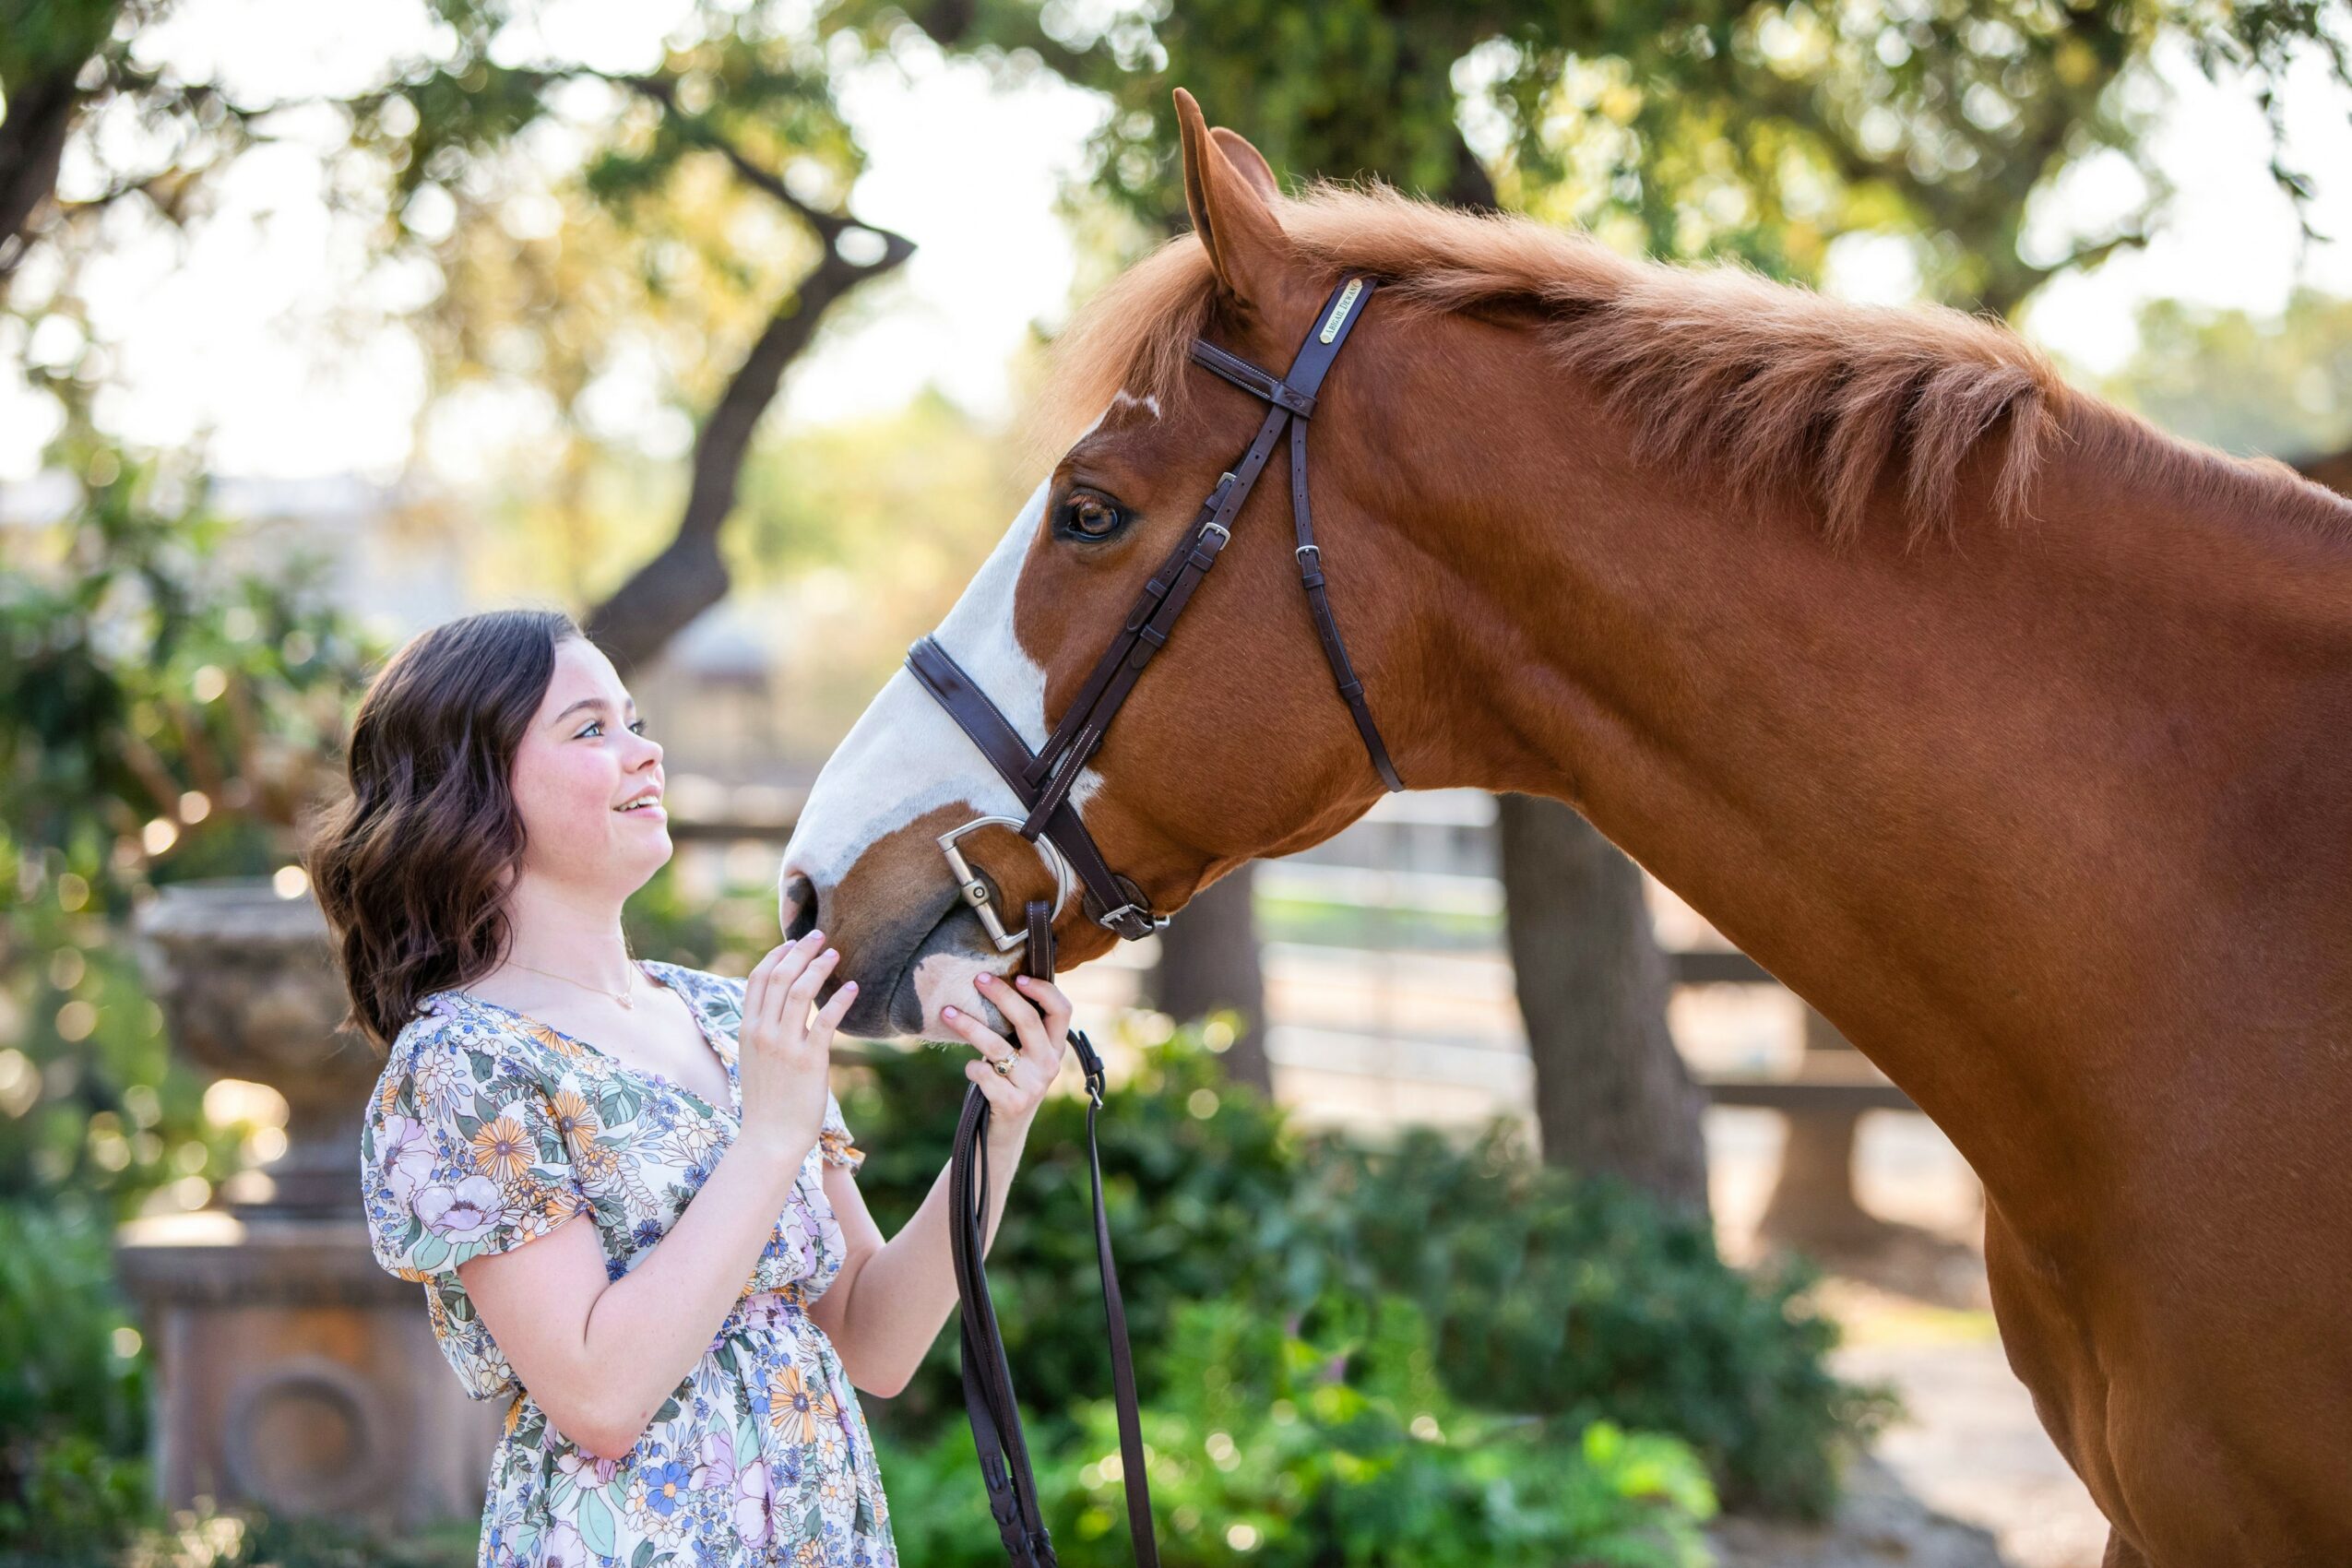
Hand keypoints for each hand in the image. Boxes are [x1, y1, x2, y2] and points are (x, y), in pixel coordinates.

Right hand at [735, 931, 854, 1165]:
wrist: (769, 1138)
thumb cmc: (767, 1102)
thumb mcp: (755, 1060)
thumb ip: (764, 1033)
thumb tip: (781, 1010)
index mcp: (747, 1030)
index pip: (757, 980)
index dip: (776, 955)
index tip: (793, 942)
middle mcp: (762, 1033)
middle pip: (778, 977)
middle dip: (800, 951)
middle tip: (820, 936)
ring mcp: (784, 1046)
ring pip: (799, 991)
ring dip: (819, 968)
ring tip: (835, 954)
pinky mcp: (808, 1061)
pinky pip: (825, 1021)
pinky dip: (840, 1000)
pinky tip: (853, 989)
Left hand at [940, 972, 1073, 1135]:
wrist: (1003, 1134)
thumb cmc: (1008, 1084)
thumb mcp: (1024, 1057)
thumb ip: (1021, 1031)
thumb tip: (995, 984)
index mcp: (1055, 1048)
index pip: (1062, 1010)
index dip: (1043, 990)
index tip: (1018, 976)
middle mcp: (1049, 1064)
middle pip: (1028, 1020)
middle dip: (1001, 995)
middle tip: (977, 979)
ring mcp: (1033, 1085)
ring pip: (997, 1047)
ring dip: (969, 1026)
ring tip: (947, 1013)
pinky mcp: (1013, 1103)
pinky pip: (984, 1074)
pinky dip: (971, 1067)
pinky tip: (970, 1068)